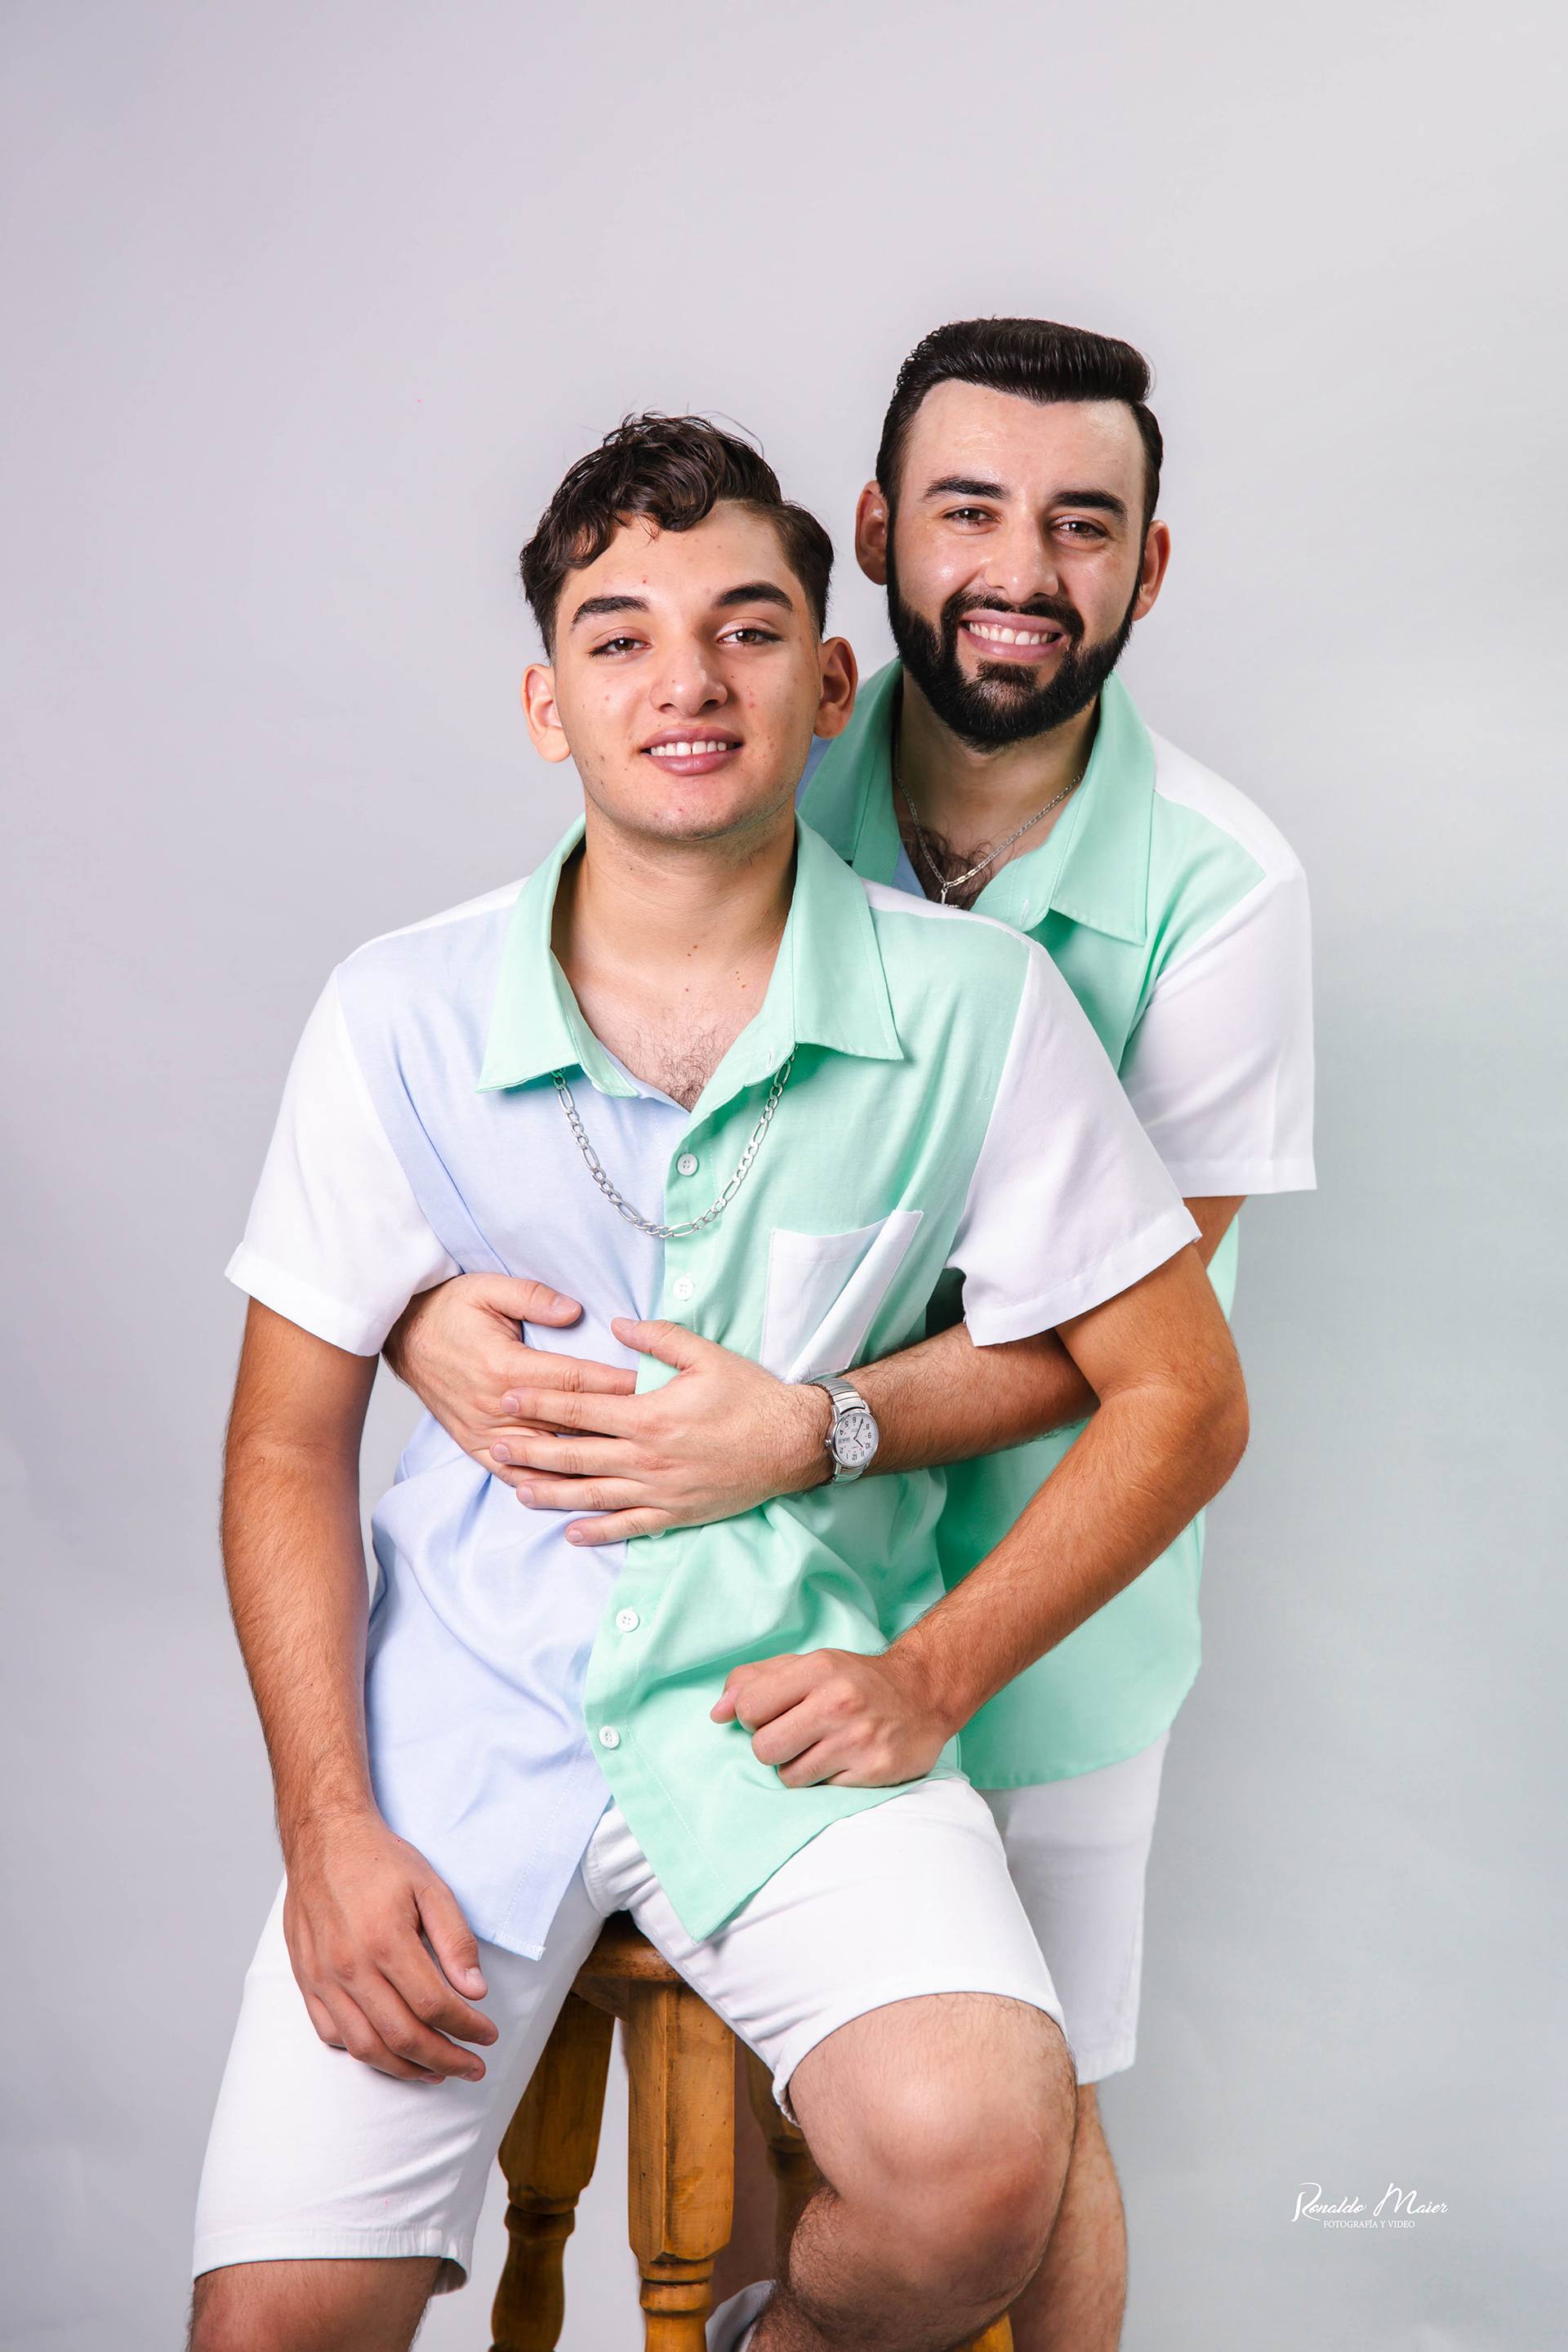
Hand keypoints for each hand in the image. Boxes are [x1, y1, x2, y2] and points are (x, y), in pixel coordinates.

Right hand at [282, 1811, 499, 2082]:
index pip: (435, 2005)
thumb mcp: (431, 1886)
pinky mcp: (307, 1981)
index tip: (487, 2035)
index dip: (467, 2028)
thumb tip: (475, 1991)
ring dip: (406, 2068)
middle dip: (444, 2060)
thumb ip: (455, 1940)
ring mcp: (323, 1978)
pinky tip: (388, 2051)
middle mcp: (350, 1966)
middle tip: (471, 2067)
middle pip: (403, 2036)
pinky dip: (363, 2053)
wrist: (323, 1839)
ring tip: (435, 2071)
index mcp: (386, 1940)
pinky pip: (332, 2035)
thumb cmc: (379, 1860)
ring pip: (366, 2047)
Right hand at [383, 1274, 636, 1484]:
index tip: (649, 1388)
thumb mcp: (489, 1288)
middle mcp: (496, 1405)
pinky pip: (512, 1472)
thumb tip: (574, 1311)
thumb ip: (533, 1298)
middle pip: (567, 1423)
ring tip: (624, 1469)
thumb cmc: (448, 1309)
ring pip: (544, 1455)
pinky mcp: (472, 1443)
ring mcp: (483, 1429)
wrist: (401, 1334)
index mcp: (505, 1366)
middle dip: (612, 1427)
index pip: (573, 1381)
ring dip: (583, 1462)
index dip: (614, 1385)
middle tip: (653, 1433)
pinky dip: (542, 1485)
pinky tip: (570, 1492)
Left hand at [496, 1320, 832, 1543]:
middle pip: (576, 1456)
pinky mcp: (677, 1513)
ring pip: (594, 1496)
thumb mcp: (706, 1355)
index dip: (540, 1404)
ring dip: (553, 1494)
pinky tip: (571, 1533)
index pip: (581, 1410)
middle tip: (495, 1446)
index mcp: (649, 1416)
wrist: (793, 1442)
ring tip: (518, 1491)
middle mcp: (647, 1458)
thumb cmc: (751, 1396)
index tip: (507, 1399)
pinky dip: (598, 1531)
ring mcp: (660, 1490)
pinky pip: (629, 1526)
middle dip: (532, 1451)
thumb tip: (616, 1324)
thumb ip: (658, 1338)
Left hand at [711, 1646, 953, 1787]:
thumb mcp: (807, 1664)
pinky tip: (843, 1761)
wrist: (924, 1693)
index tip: (773, 1715)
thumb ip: (755, 1680)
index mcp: (817, 1669)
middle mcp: (837, 1702)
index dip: (754, 1717)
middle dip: (772, 1748)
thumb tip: (716, 1714)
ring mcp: (857, 1739)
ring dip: (797, 1768)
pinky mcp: (874, 1770)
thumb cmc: (853, 1680)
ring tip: (820, 1749)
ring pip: (789, 1776)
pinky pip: (822, 1791)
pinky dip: (826, 1781)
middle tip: (795, 1737)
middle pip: (763, 1749)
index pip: (749, 1707)